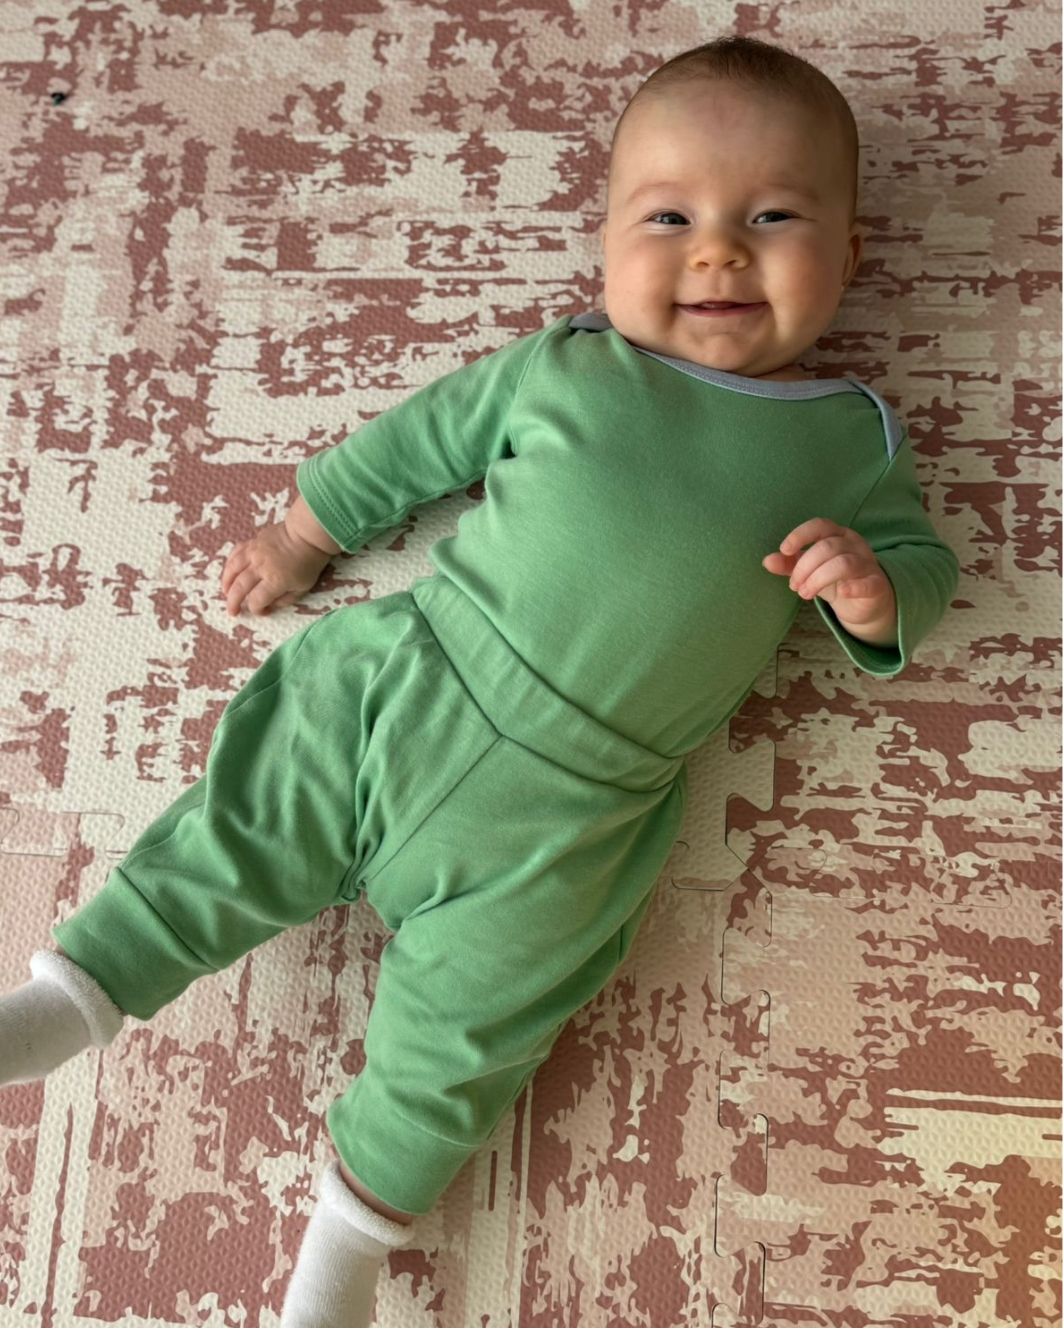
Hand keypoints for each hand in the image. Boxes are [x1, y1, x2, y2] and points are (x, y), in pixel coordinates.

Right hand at [221, 521, 331, 616]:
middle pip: (239, 587)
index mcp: (275, 580)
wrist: (306, 534)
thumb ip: (285, 600)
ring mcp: (253, 553)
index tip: (260, 611)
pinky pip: (235, 553)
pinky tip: (230, 572)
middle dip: (233, 602)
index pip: (256, 600)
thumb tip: (268, 607)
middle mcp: (260, 567)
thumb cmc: (309, 563)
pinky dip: (229, 564)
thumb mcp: (303, 588)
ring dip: (226, 583)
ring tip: (226, 592)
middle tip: (232, 611)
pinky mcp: (252, 542)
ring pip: (232, 569)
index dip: (256, 609)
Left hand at [761, 517, 895, 628]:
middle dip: (804, 568)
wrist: (866, 603)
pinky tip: (842, 593)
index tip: (785, 550)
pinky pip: (868, 583)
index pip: (820, 525)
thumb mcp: (810, 571)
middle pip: (826, 547)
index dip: (801, 535)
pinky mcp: (877, 585)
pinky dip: (853, 587)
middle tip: (794, 587)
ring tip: (805, 594)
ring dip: (818, 579)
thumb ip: (790, 565)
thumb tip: (767, 561)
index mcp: (838, 535)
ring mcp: (868, 563)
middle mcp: (854, 545)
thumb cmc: (835, 580)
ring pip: (843, 564)